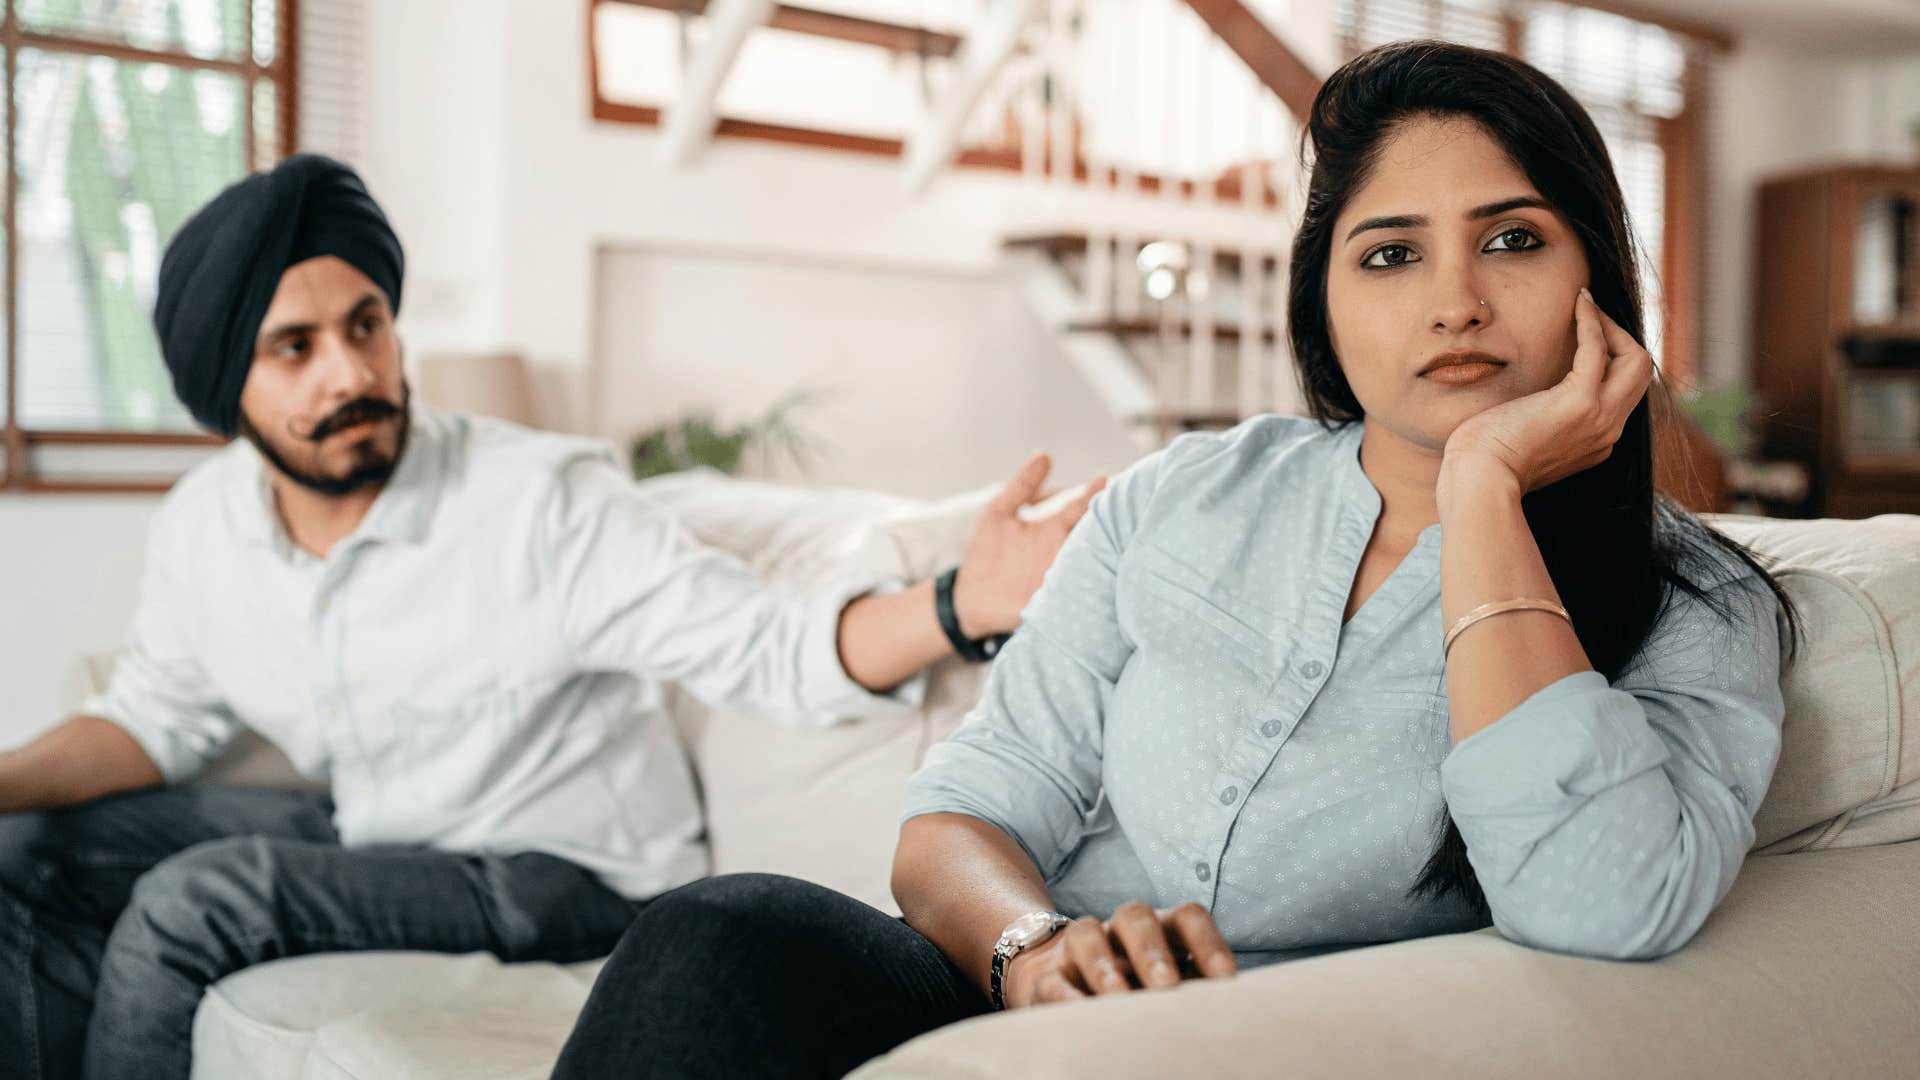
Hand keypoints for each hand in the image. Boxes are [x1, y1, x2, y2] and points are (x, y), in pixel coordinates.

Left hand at [952, 452, 1106, 638]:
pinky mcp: (1057, 601)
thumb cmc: (986, 555)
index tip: (1108, 477)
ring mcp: (1063, 576)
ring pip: (1094, 562)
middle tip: (1130, 507)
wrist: (970, 599)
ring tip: (1124, 539)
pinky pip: (1079, 593)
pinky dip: (1092, 586)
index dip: (1095, 493)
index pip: (1081, 507)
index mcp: (1054, 529)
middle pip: (1096, 534)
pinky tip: (1103, 576)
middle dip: (1113, 522)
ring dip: (1108, 554)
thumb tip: (1045, 454)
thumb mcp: (998, 514)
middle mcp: (1064, 551)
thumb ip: (1021, 487)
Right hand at [1002, 902, 1236, 1008]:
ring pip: (1087, 934)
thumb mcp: (1171, 989)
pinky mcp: (1047, 976)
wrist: (1066, 990)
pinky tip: (1080, 1015)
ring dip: (1105, 966)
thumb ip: (1196, 995)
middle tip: (1167, 987)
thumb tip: (1237, 1016)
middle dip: (1153, 950)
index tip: (1226, 980)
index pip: (1188, 917)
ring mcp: (1079, 947)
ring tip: (1119, 998)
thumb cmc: (1140, 994)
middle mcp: (1120, 929)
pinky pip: (1052, 979)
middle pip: (1136, 917)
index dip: (1208, 943)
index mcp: (1162, 930)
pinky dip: (1065, 996)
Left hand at [1437, 287, 1654, 511]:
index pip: (1622, 393)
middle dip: (1621, 340)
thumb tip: (1525, 400)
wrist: (1479, 479)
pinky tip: (1579, 302)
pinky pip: (1598, 349)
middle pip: (1639, 375)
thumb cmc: (1486, 460)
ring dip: (1613, 329)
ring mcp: (1599, 419)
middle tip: (1592, 318)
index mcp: (1595, 442)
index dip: (1610, 360)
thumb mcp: (1524, 438)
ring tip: (1586, 307)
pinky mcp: (1580, 403)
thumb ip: (1539, 419)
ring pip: (1635, 361)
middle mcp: (1607, 432)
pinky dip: (1592, 321)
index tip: (1586, 336)